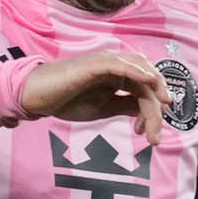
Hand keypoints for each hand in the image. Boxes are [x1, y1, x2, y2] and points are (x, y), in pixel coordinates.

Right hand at [19, 49, 171, 138]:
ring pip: (140, 72)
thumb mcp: (103, 108)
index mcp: (118, 77)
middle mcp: (116, 66)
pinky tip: (149, 81)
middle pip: (148, 82)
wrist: (38, 97)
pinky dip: (138, 71)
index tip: (150, 135)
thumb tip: (147, 111)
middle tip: (155, 136)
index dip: (153, 112)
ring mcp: (106, 62)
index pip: (145, 90)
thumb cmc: (66, 100)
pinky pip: (121, 64)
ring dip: (153, 91)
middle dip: (156, 109)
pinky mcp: (95, 64)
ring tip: (160, 113)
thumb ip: (124, 106)